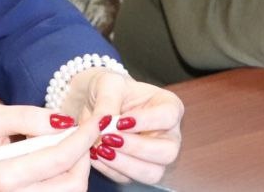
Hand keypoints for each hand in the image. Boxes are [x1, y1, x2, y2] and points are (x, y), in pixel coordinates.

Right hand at [0, 104, 96, 190]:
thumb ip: (29, 117)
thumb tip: (64, 121)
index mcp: (5, 174)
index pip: (60, 158)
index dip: (84, 138)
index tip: (96, 122)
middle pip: (72, 185)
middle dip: (84, 158)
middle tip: (80, 136)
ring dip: (77, 170)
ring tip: (68, 148)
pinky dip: (65, 180)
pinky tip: (58, 163)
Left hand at [60, 68, 183, 184]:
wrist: (95, 103)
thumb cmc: (110, 89)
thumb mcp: (108, 84)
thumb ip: (107, 101)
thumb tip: (105, 122)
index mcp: (169, 106)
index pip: (168, 116)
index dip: (146, 121)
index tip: (121, 122)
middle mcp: (168, 134)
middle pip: (168, 152)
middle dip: (137, 149)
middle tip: (109, 139)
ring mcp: (155, 156)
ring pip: (153, 173)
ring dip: (125, 165)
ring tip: (100, 149)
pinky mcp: (138, 170)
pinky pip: (129, 179)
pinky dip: (110, 170)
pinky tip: (94, 155)